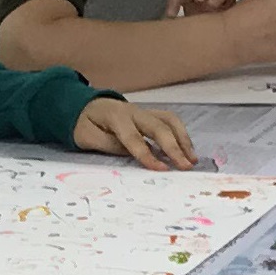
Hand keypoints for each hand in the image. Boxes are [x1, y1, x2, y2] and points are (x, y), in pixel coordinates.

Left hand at [72, 98, 197, 168]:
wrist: (83, 105)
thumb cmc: (84, 124)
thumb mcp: (87, 137)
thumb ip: (109, 145)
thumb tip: (132, 153)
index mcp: (115, 117)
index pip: (134, 138)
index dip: (147, 155)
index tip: (162, 169)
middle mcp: (134, 111)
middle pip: (158, 127)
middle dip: (174, 147)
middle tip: (185, 166)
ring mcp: (143, 111)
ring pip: (169, 121)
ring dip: (183, 139)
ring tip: (192, 159)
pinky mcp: (149, 114)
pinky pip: (169, 121)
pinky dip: (181, 134)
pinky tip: (187, 150)